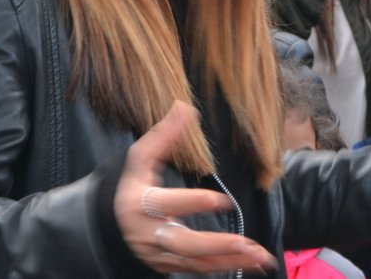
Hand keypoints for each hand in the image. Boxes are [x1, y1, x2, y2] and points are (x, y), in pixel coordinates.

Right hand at [114, 102, 276, 274]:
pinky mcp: (169, 266)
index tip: (221, 200)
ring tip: (259, 255)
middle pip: (183, 243)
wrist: (111, 227)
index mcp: (141, 204)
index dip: (193, 203)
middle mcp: (149, 234)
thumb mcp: (141, 160)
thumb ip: (164, 135)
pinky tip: (251, 263)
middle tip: (244, 243)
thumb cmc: (132, 187)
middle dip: (215, 245)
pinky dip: (226, 267)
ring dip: (229, 260)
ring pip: (195, 261)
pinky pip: (199, 269)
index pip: (167, 204)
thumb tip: (185, 107)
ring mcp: (160, 254)